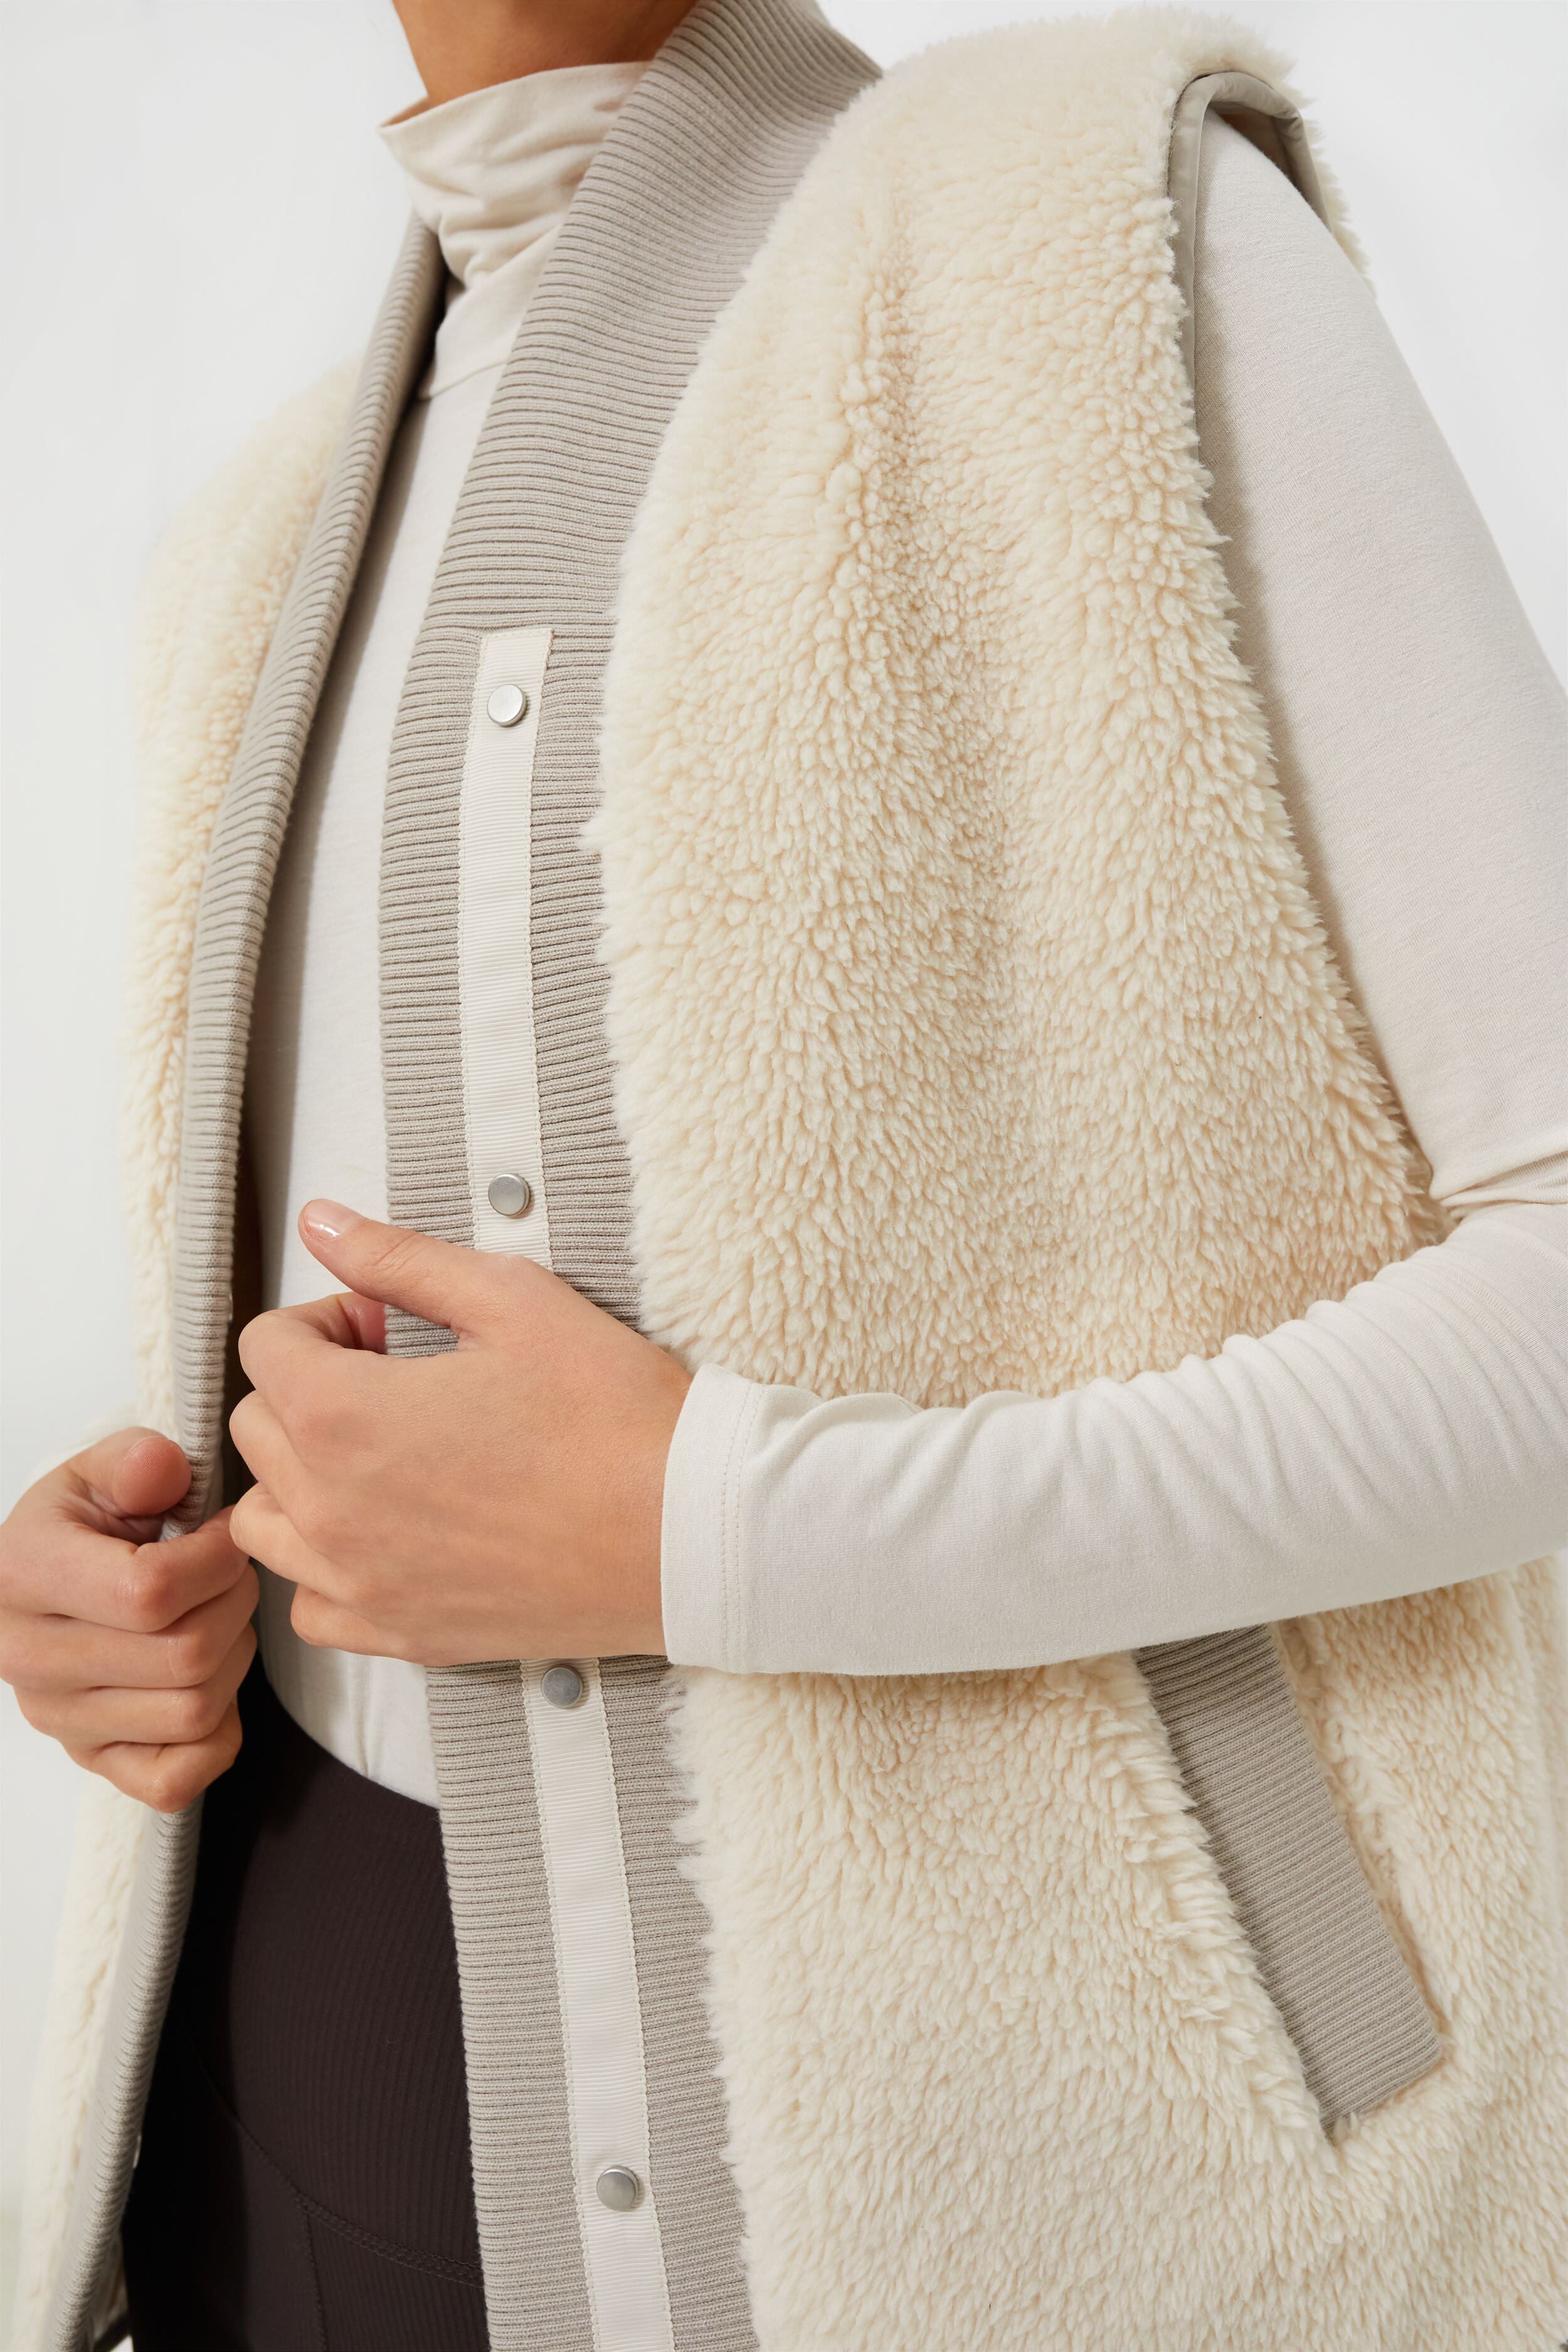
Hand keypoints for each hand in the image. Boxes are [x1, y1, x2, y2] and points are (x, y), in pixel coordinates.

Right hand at [0, 1430, 256, 1811]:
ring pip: (194, 1712)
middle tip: (232, 1575)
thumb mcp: (100, 1473)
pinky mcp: (91, 1760)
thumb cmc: (85, 1526)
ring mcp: (59, 1719)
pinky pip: (176, 1779)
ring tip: (218, 1617)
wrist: (47, 1582)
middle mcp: (30, 1657)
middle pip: (185, 1655)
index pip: (150, 1591)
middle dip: (236, 1603)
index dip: (217, 1559)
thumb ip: (136, 1461)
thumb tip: (162, 1470)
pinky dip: (216, 1736)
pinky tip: (210, 1682)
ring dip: (234, 1659)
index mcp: (24, 1575)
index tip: (227, 1533)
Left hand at [227, 1201, 688, 1665]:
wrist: (689, 1530)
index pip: (265, 1347)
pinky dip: (329, 1566)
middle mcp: (330, 1509)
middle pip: (257, 1429)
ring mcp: (360, 1582)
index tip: (388, 1328)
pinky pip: (310, 1602)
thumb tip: (322, 1224)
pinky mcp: (400, 1634)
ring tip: (386, 1458)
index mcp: (344, 1416)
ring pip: (265, 1522)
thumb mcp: (511, 1299)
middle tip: (400, 1379)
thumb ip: (398, 1258)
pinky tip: (392, 1534)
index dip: (327, 1318)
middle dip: (312, 1388)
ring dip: (304, 1477)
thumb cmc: (613, 1413)